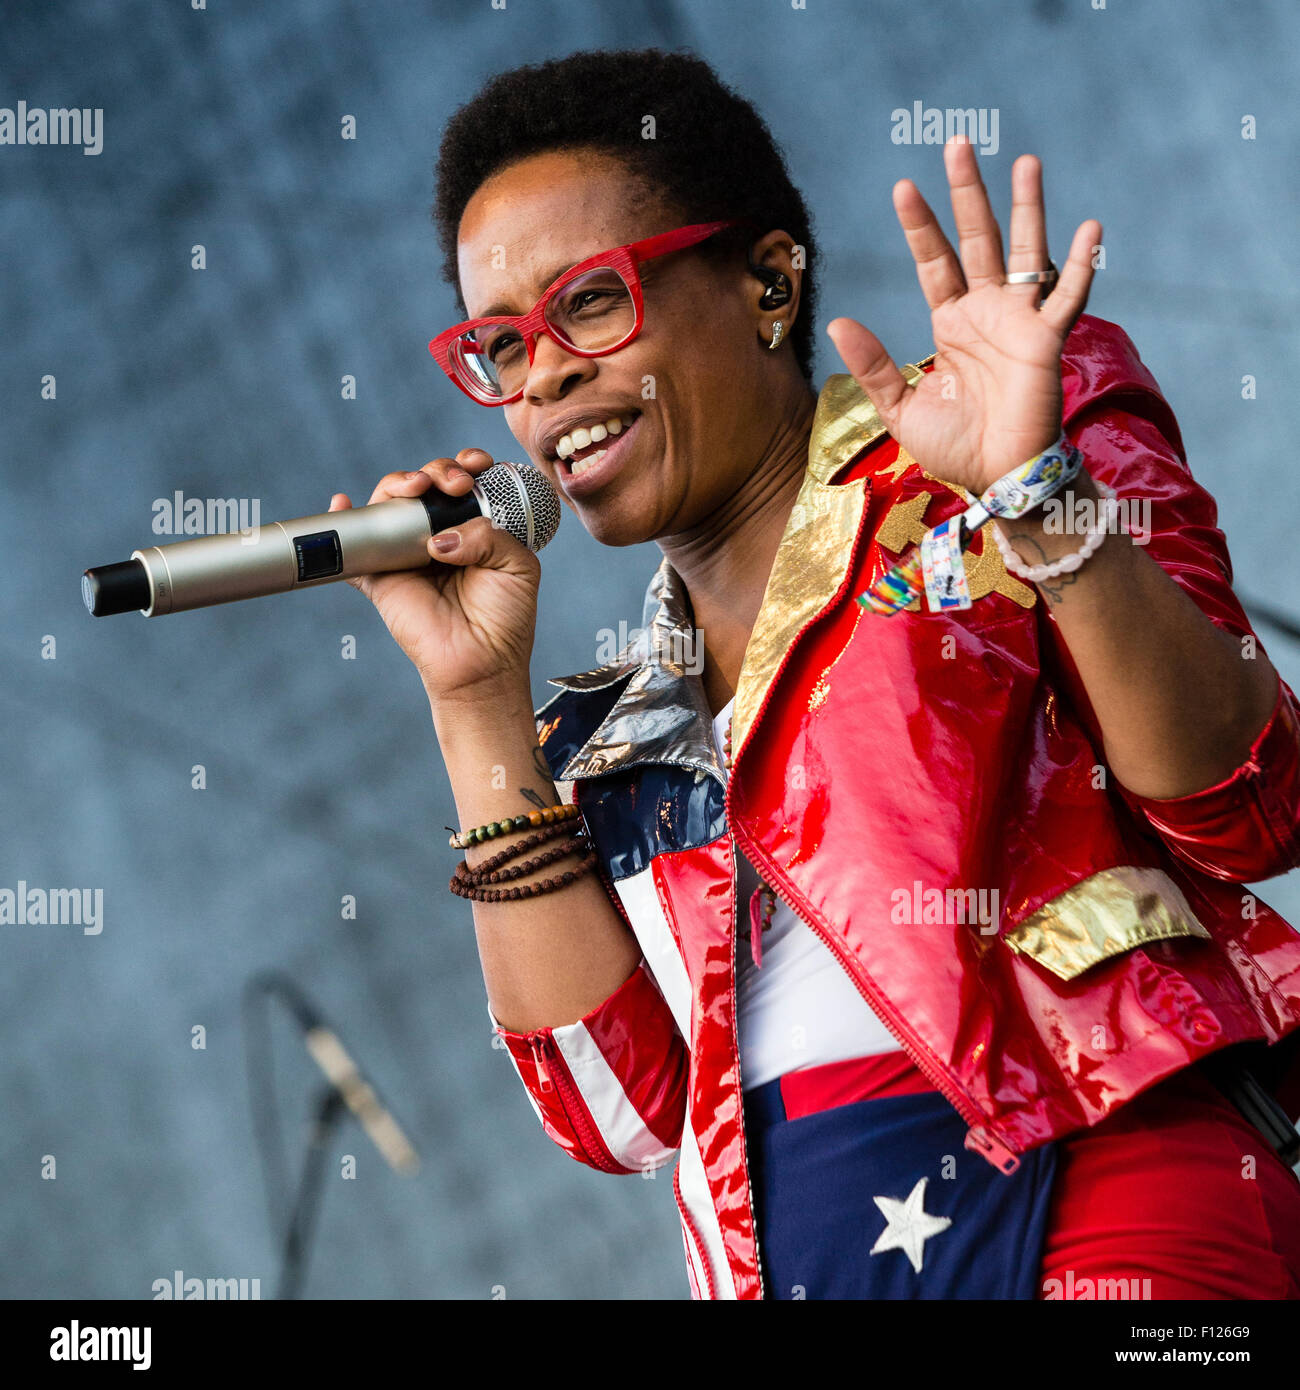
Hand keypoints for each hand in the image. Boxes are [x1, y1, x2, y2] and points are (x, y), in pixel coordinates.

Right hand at [329, 448, 540, 704]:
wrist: (482, 663)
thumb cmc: (505, 618)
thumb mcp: (517, 565)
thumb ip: (488, 535)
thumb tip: (439, 536)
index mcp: (475, 528)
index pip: (465, 481)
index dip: (468, 464)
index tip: (478, 465)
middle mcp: (440, 534)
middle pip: (427, 482)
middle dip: (440, 470)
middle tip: (456, 485)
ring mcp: (408, 552)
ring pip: (392, 501)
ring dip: (401, 481)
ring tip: (417, 487)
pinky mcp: (381, 575)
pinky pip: (354, 546)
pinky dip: (343, 520)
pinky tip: (342, 502)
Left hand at [826, 138, 1100, 496]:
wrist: (994, 477)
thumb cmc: (954, 445)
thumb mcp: (901, 407)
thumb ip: (873, 365)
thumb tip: (836, 324)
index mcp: (951, 323)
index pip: (934, 261)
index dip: (921, 226)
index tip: (903, 186)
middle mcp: (986, 312)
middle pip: (977, 239)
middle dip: (968, 194)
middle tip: (958, 144)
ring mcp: (1019, 321)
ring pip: (1024, 251)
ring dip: (1027, 207)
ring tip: (1027, 161)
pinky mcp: (1047, 340)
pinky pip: (1068, 297)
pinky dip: (1080, 265)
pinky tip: (1090, 227)